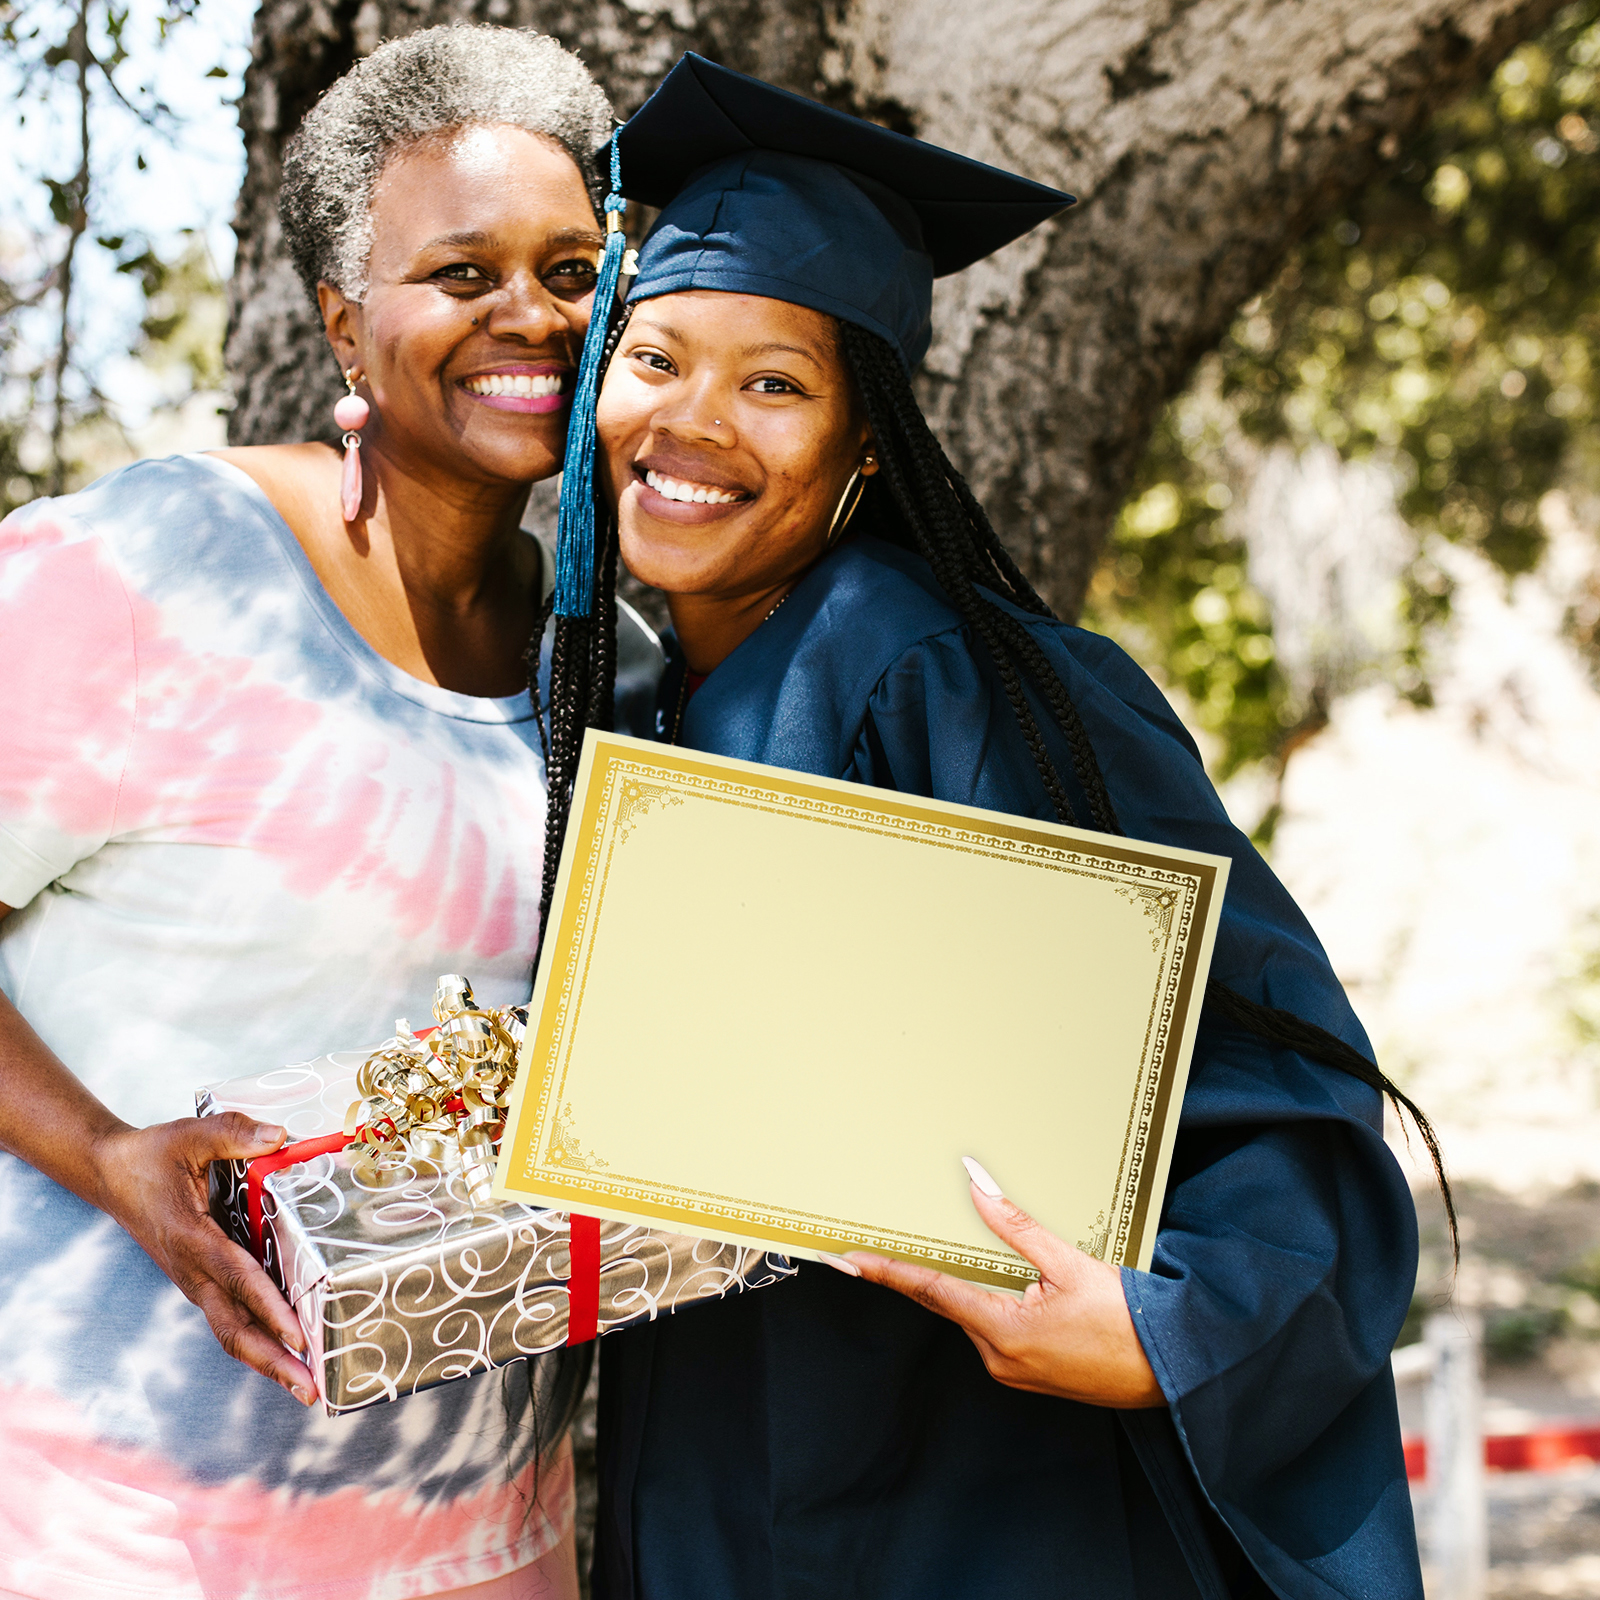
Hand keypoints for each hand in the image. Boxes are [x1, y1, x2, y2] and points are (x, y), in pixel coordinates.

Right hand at [90, 1113, 316, 1405]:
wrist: (112, 1174)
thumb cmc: (153, 1155)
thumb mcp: (190, 1135)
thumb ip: (232, 1133)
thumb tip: (277, 1136)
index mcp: (192, 1239)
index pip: (239, 1280)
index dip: (270, 1309)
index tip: (300, 1337)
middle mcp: (193, 1272)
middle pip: (235, 1328)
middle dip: (274, 1361)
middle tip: (311, 1389)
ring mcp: (195, 1282)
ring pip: (232, 1331)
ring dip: (268, 1361)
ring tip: (306, 1386)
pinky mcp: (199, 1282)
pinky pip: (230, 1318)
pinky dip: (258, 1340)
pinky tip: (286, 1353)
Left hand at [834, 1158, 1164, 1408]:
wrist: (1172, 1370)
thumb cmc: (1128, 1320)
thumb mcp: (1070, 1263)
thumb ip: (1016, 1224)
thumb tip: (975, 1183)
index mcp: (1003, 1331)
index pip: (928, 1291)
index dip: (883, 1271)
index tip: (844, 1260)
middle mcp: (999, 1358)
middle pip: (950, 1301)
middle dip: (928, 1270)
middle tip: (897, 1238)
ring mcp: (1013, 1371)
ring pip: (974, 1314)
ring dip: (972, 1285)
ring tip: (978, 1253)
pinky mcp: (1028, 1374)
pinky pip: (996, 1329)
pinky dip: (994, 1302)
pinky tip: (1018, 1286)